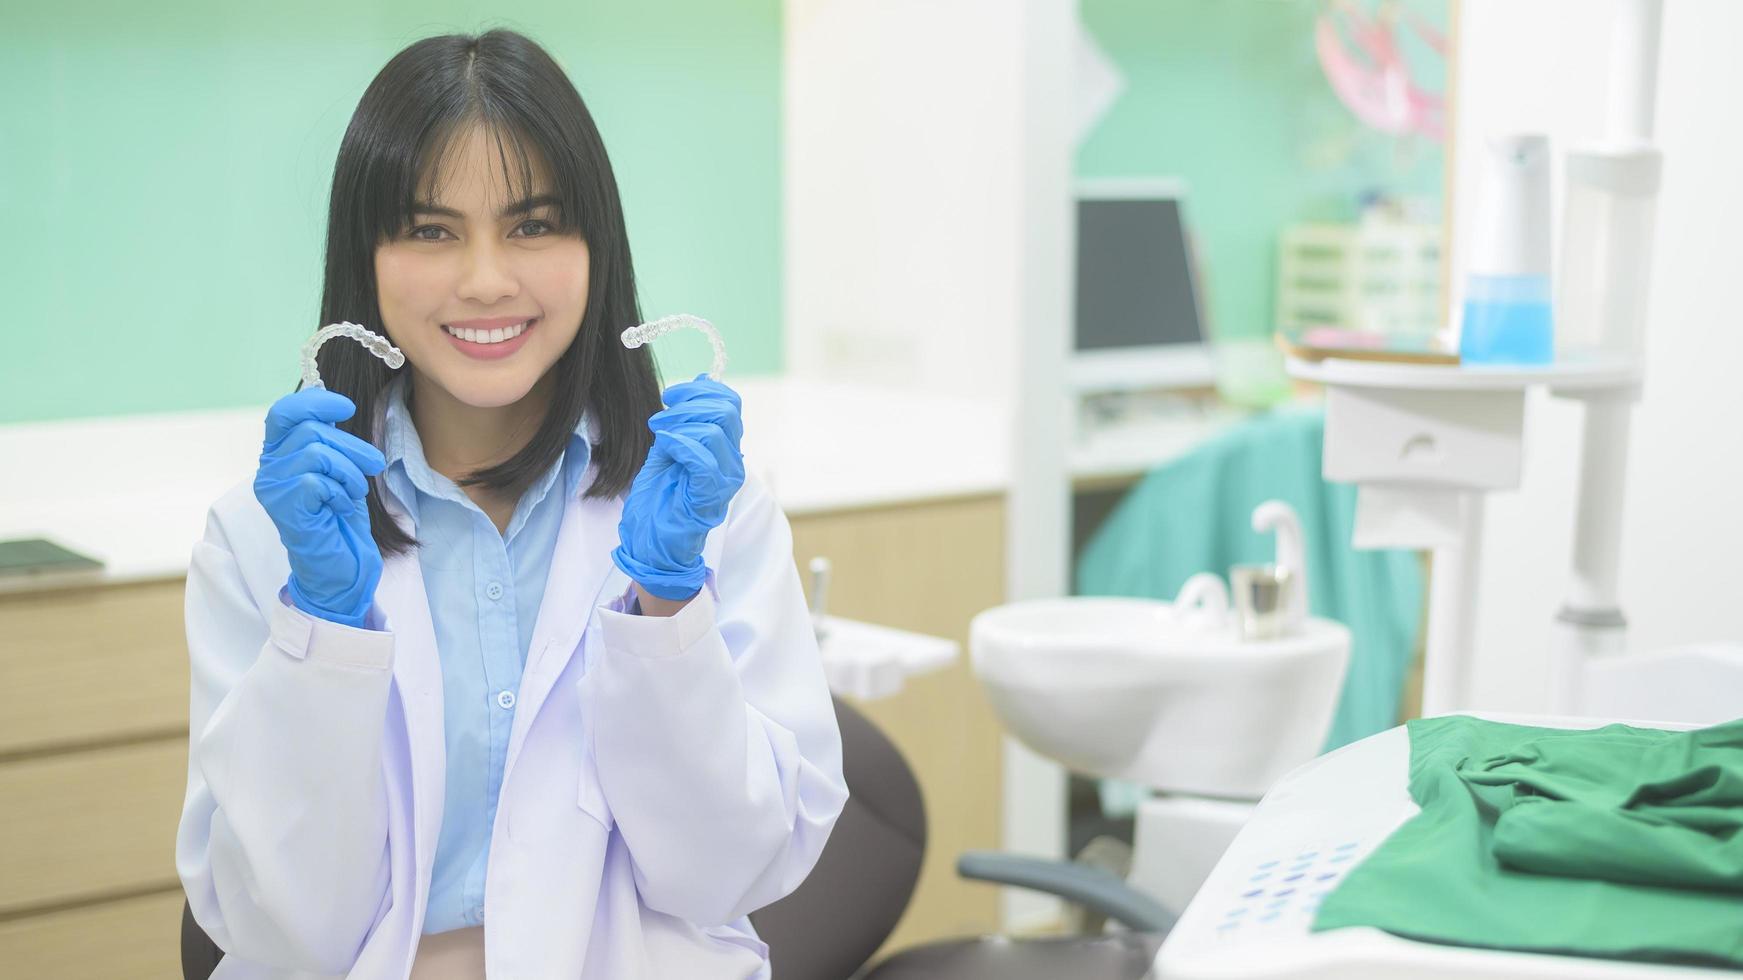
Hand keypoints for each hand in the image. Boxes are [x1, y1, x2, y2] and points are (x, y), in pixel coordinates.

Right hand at [253, 387, 387, 627]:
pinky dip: (340, 492)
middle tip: (373, 465)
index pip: (284, 412)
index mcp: (280, 455)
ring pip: (317, 453)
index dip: (316, 402)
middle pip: (311, 430)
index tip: (347, 407)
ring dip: (349, 472)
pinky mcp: (285, 508)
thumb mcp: (339, 470)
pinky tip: (341, 508)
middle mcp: (269, 469)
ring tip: (352, 493)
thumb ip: (331, 440)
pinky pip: (318, 481)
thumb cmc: (340, 518)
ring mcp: (274, 489)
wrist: (341, 566)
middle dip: (352, 446)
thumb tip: (337, 404)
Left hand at [611, 374, 745, 600]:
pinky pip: (701, 459)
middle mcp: (732, 462)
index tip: (670, 395)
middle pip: (726, 411)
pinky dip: (679, 445)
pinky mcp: (711, 496)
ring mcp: (725, 480)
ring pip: (714, 431)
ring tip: (658, 436)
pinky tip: (665, 448)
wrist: (651, 543)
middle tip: (661, 415)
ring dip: (679, 425)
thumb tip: (701, 381)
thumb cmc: (659, 499)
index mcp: (725, 448)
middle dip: (688, 403)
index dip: (700, 390)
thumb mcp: (669, 447)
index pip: (730, 403)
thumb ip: (686, 420)